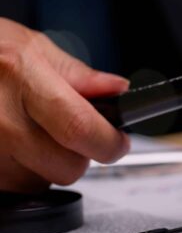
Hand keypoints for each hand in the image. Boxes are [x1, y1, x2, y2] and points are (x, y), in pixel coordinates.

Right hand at [0, 18, 130, 192]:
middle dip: (79, 155)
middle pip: (66, 167)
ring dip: (44, 165)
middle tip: (70, 133)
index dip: (109, 142)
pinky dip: (16, 171)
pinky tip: (7, 144)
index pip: (80, 129)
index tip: (117, 141)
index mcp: (20, 79)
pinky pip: (10, 187)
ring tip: (26, 131)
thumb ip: (78, 74)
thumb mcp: (28, 45)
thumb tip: (118, 90)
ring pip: (39, 183)